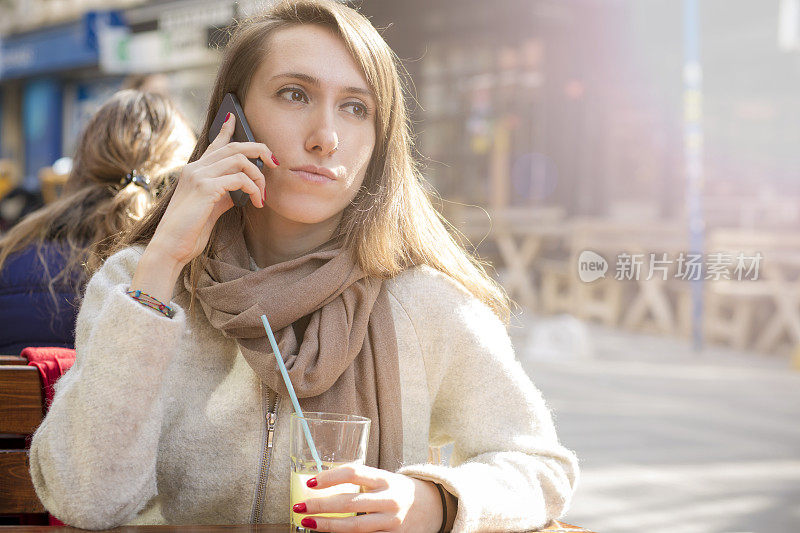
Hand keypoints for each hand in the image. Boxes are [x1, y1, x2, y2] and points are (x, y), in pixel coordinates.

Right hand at [150, 113, 278, 267]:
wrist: (170, 247)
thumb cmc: (190, 230)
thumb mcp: (210, 207)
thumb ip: (224, 193)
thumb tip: (242, 188)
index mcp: (195, 171)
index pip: (214, 144)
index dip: (226, 129)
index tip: (234, 116)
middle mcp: (195, 168)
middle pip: (234, 147)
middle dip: (259, 150)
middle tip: (275, 162)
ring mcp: (199, 176)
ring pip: (240, 160)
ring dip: (259, 176)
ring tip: (263, 195)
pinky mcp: (206, 188)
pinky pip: (239, 179)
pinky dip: (254, 189)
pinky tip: (257, 202)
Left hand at [294, 463, 444, 531]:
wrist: (432, 507)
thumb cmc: (398, 490)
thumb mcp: (384, 479)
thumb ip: (361, 481)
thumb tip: (321, 485)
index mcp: (385, 479)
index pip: (353, 473)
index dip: (330, 477)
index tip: (310, 482)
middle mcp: (389, 499)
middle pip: (349, 502)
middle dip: (320, 505)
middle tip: (299, 507)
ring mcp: (392, 522)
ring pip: (354, 527)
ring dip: (327, 526)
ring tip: (308, 523)